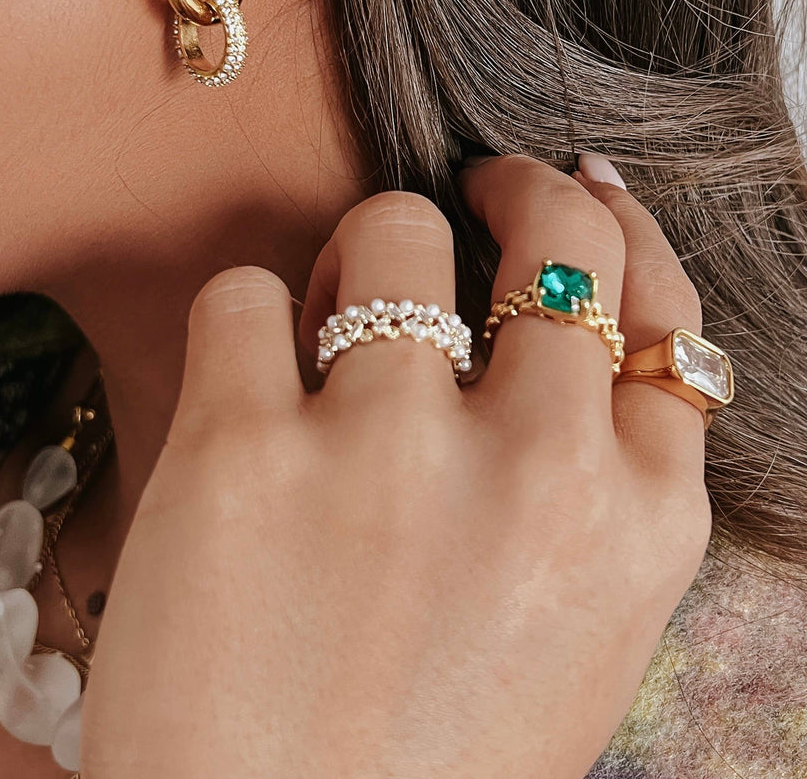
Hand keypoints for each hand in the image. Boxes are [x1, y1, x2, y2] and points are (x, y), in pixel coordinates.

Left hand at [78, 155, 712, 778]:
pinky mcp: (244, 452)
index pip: (664, 316)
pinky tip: (239, 390)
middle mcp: (534, 472)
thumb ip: (587, 493)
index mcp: (635, 528)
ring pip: (393, 228)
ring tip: (329, 319)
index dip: (621, 233)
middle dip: (515, 190)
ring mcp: (389, 451)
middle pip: (552, 237)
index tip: (577, 192)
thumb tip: (562, 331)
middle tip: (471, 184)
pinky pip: (240, 290)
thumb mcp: (571, 640)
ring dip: (362, 255)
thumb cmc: (421, 768)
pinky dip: (238, 320)